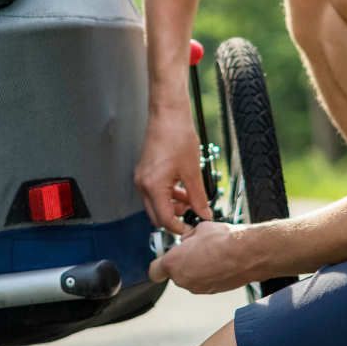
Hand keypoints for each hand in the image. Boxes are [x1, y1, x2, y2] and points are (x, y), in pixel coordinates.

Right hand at [135, 107, 211, 233]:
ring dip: (172, 207)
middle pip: (156, 215)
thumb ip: (198, 197)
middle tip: (192, 217)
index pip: (164, 219)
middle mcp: (143, 185)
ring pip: (155, 204)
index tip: (192, 230)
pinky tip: (182, 190)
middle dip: (174, 219)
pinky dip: (167, 195)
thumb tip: (204, 214)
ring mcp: (141, 178)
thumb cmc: (177, 137)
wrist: (168, 115)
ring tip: (190, 200)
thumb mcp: (193, 171)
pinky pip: (154, 192)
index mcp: (153, 186)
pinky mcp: (144, 173)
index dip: (180, 228)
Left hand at [148, 222, 248, 293]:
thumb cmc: (224, 240)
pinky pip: (203, 282)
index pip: (154, 271)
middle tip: (193, 250)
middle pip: (174, 273)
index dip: (160, 264)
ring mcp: (198, 287)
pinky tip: (219, 262)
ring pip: (189, 278)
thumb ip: (187, 238)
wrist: (249, 254)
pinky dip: (208, 274)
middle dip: (181, 262)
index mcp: (174, 263)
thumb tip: (187, 240)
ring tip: (210, 254)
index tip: (165, 258)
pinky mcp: (212, 291)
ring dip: (195, 269)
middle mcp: (183, 279)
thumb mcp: (198, 229)